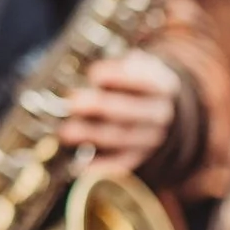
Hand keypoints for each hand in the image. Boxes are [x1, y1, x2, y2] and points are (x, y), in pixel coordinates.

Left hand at [59, 51, 182, 174]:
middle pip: (130, 111)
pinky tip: (79, 164)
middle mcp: (160, 114)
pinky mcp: (138, 156)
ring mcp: (150, 138)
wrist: (159, 108)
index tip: (94, 74)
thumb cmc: (136, 82)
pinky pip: (120, 164)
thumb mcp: (138, 64)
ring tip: (66, 131)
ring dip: (92, 135)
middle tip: (73, 102)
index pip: (145, 81)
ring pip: (121, 138)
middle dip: (100, 106)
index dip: (120, 77)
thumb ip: (121, 64)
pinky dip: (100, 165)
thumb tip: (94, 71)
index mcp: (162, 86)